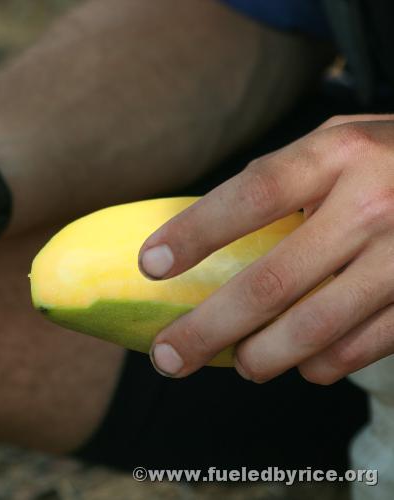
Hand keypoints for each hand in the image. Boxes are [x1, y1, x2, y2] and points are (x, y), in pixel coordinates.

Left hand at [139, 114, 393, 383]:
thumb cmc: (386, 158)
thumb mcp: (336, 144)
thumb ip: (280, 178)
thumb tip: (201, 233)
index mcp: (337, 155)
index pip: (251, 196)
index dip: (195, 234)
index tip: (151, 266)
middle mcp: (373, 203)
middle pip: (270, 282)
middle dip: (207, 329)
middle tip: (167, 358)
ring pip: (313, 328)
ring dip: (259, 357)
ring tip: (236, 364)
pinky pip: (359, 348)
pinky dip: (319, 365)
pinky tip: (298, 364)